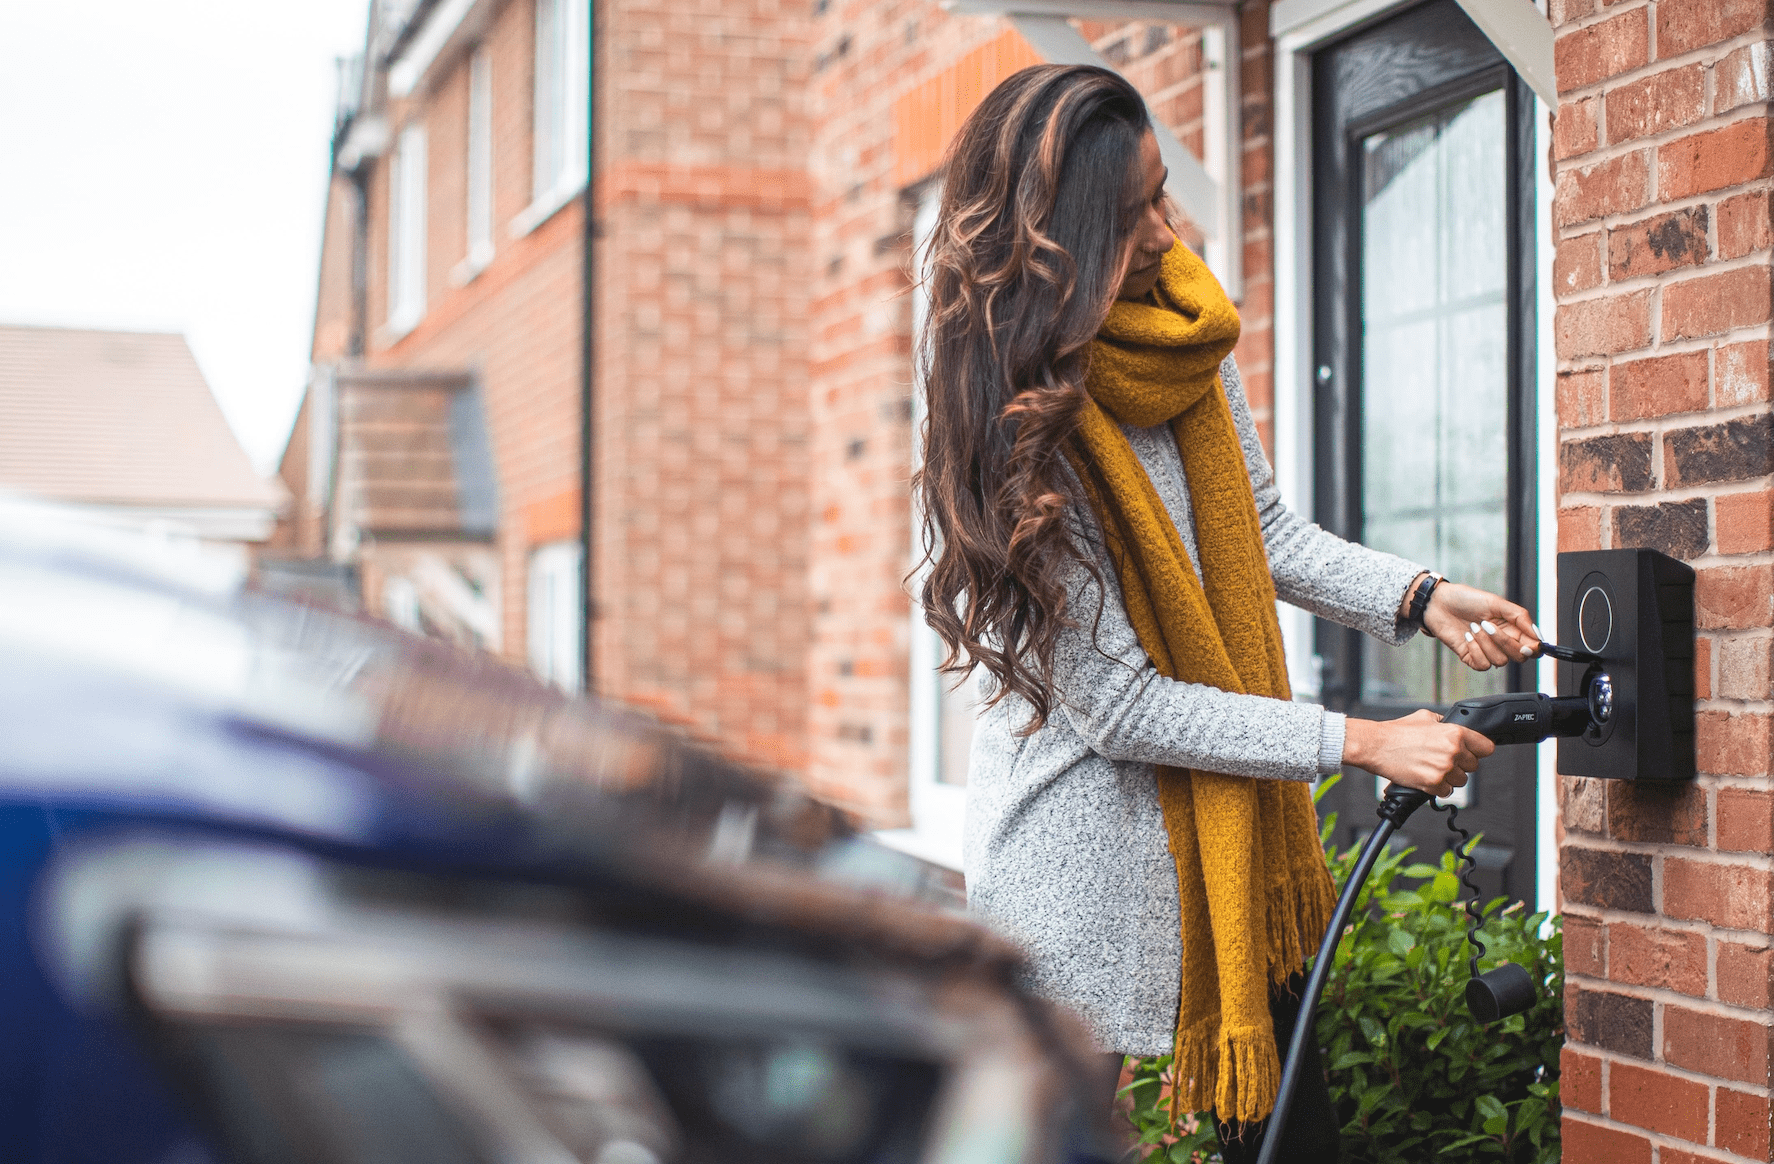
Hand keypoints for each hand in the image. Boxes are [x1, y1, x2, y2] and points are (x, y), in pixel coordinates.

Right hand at [1343, 709, 1492, 797]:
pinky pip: (1447, 792)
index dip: (1479, 750)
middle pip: (1474, 766)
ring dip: (1449, 777)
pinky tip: (1426, 777)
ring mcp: (1444, 769)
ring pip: (1461, 781)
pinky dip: (1438, 788)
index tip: (1473, 752)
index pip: (1487, 748)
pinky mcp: (1433, 784)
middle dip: (1461, 764)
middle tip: (1443, 760)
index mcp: (1455, 733)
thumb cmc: (1397, 731)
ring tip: (1432, 768)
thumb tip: (1454, 727)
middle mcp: (1453, 751)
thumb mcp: (1426, 717)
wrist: (1376, 745)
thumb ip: (1445, 723)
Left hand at [1420, 580, 1539, 670]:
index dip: (1533, 649)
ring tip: (1473, 626)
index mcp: (1512, 628)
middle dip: (1505, 643)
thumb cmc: (1466, 599)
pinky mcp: (1471, 657)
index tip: (1527, 645)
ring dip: (1485, 643)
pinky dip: (1476, 650)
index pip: (1532, 647)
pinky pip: (1483, 665)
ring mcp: (1487, 650)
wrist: (1439, 603)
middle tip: (1487, 625)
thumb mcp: (1496, 602)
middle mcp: (1502, 641)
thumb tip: (1537, 635)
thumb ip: (1519, 617)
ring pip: (1500, 662)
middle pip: (1519, 657)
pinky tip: (1467, 636)